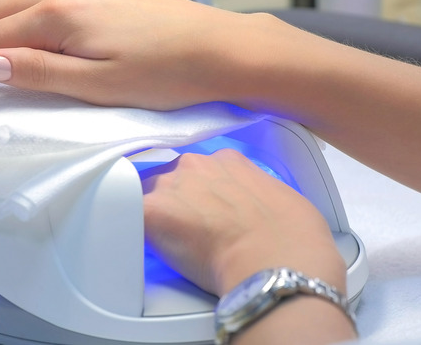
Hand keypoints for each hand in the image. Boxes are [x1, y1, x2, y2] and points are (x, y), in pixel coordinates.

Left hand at [140, 150, 345, 296]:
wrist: (277, 261)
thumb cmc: (292, 239)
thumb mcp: (281, 198)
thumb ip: (253, 193)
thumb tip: (249, 210)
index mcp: (228, 159)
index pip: (200, 171)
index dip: (200, 195)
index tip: (204, 214)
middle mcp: (195, 164)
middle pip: (170, 181)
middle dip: (176, 205)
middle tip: (190, 235)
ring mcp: (171, 185)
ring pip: (148, 198)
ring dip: (156, 219)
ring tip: (175, 248)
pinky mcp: (151, 211)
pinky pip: (127, 216)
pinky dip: (133, 230)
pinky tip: (143, 246)